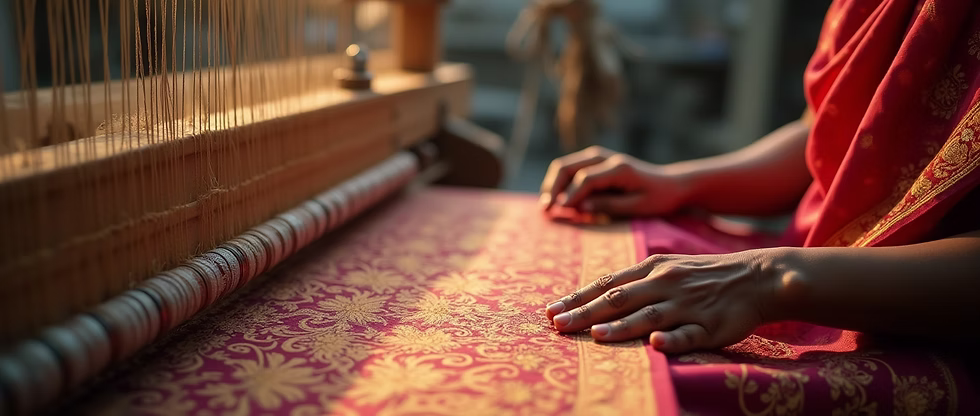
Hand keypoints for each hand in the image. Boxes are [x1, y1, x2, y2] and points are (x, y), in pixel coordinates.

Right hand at [539, 146, 689, 216]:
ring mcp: (599, 156)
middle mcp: (605, 157)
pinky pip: (571, 169)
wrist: (671, 183)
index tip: (559, 213)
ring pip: (565, 165)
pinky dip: (560, 183)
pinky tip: (558, 201)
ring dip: (552, 184)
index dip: (570, 196)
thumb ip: (608, 205)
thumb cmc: (657, 198)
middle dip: (552, 188)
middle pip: (568, 167)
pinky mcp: (596, 160)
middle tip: (546, 210)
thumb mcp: (637, 207)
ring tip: (547, 206)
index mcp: (618, 168)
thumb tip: (579, 206)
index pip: (585, 179)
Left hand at [545, 249, 789, 352]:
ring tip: (595, 335)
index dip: (578, 297)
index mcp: (652, 268)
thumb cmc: (704, 274)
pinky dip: (672, 339)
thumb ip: (635, 281)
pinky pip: (689, 334)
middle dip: (585, 312)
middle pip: (618, 299)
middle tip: (557, 325)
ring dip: (621, 325)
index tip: (551, 310)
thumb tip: (598, 295)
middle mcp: (665, 283)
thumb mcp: (667, 267)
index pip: (607, 283)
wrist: (757, 276)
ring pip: (649, 315)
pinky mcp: (710, 325)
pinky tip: (655, 344)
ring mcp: (687, 304)